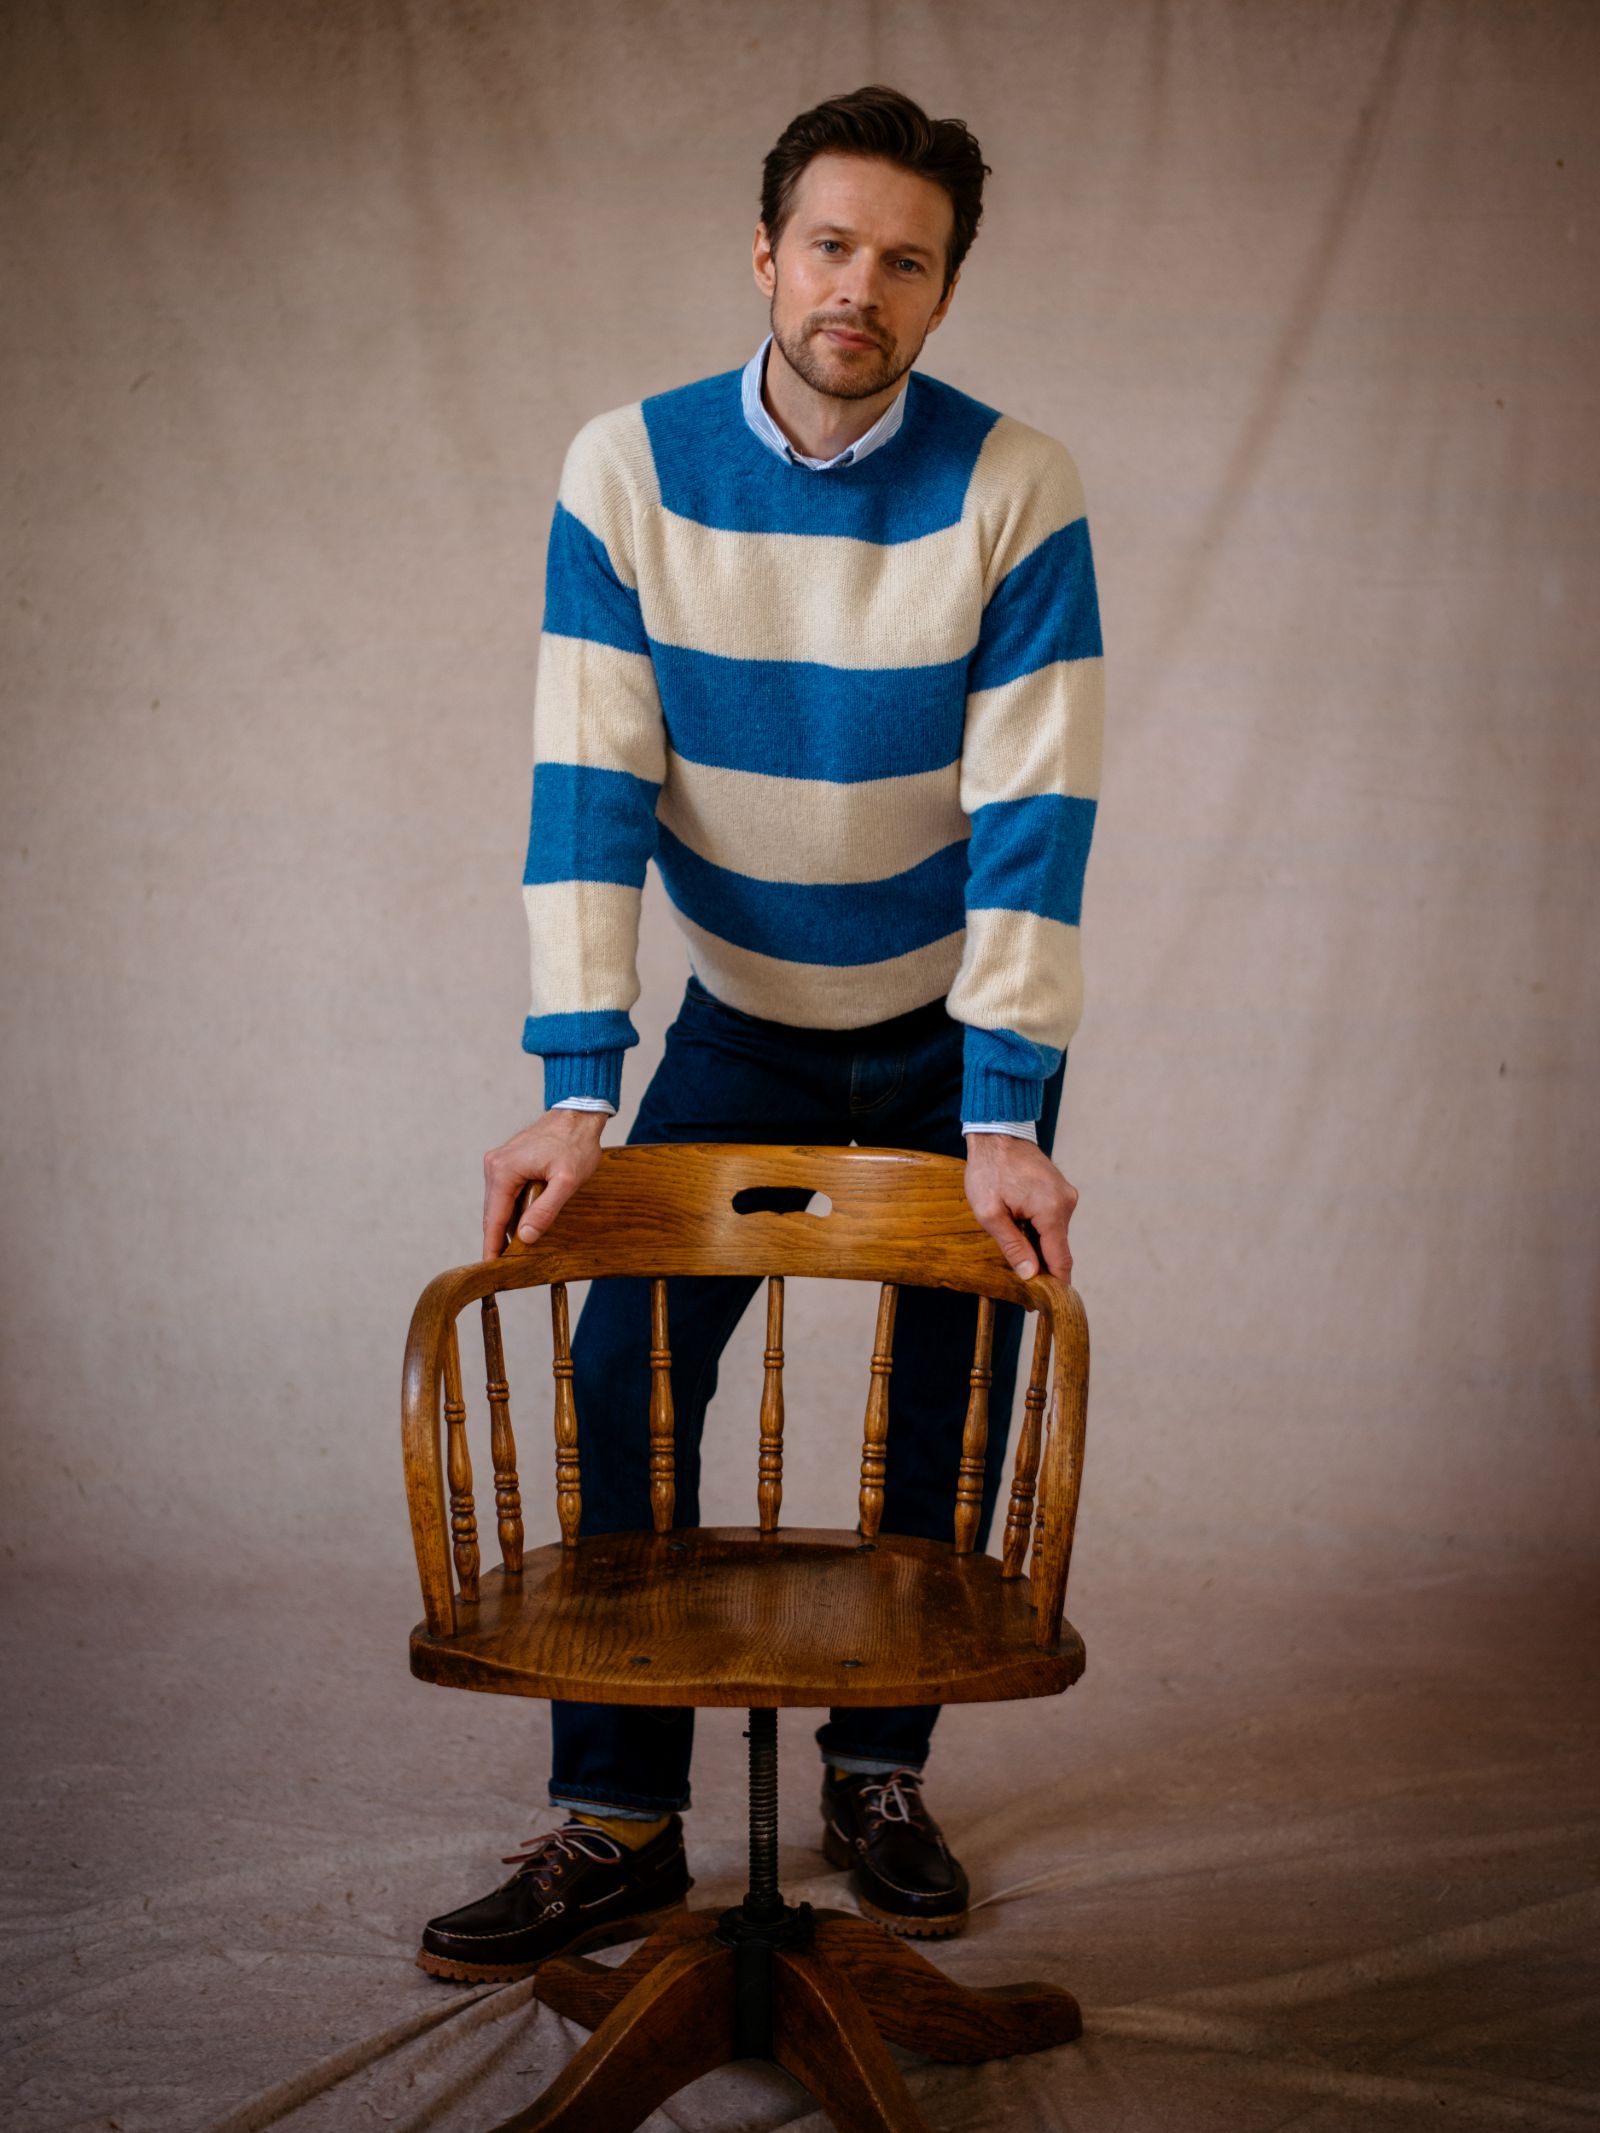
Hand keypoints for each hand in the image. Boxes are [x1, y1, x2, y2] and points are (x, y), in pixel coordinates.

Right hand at [481, 1108, 607, 1260]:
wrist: (578, 1115)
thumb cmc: (576, 1145)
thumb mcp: (567, 1181)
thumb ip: (545, 1209)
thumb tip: (524, 1236)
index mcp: (503, 1171)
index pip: (493, 1219)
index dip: (492, 1247)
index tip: (488, 1270)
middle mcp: (494, 1165)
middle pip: (494, 1213)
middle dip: (500, 1239)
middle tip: (506, 1268)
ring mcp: (499, 1163)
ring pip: (500, 1204)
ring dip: (508, 1225)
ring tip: (516, 1251)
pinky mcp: (508, 1162)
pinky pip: (506, 1193)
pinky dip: (513, 1210)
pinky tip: (523, 1223)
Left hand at [963, 1133, 1077, 1283]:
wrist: (997, 1133)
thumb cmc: (988, 1170)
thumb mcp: (990, 1213)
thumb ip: (1013, 1246)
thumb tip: (1030, 1276)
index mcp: (1052, 1211)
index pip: (1061, 1260)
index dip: (1053, 1285)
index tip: (1042, 1303)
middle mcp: (1066, 1203)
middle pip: (1058, 1249)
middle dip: (1041, 1265)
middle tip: (1019, 1283)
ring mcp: (1066, 1195)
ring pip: (1054, 1234)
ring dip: (1037, 1244)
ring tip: (1011, 1242)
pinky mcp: (1060, 1190)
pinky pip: (1052, 1219)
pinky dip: (1038, 1229)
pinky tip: (1018, 1225)